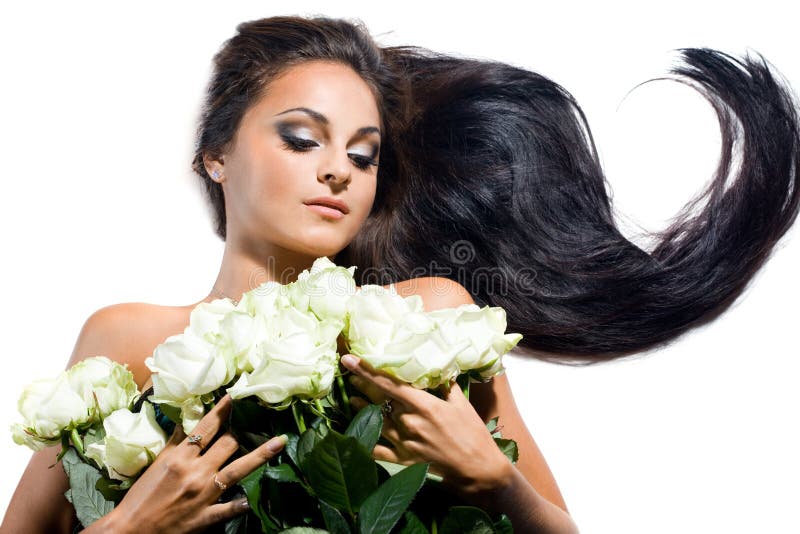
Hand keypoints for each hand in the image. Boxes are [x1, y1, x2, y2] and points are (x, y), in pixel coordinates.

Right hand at [89, 395, 286, 533]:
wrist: (130, 530)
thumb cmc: (141, 496)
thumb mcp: (157, 463)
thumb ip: (175, 442)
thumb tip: (187, 419)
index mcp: (180, 457)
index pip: (206, 427)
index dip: (223, 410)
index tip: (235, 397)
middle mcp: (195, 472)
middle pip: (228, 444)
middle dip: (238, 432)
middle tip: (251, 422)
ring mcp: (204, 494)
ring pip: (238, 469)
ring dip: (260, 455)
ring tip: (280, 442)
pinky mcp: (207, 517)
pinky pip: (231, 508)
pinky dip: (240, 503)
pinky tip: (251, 499)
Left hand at [340, 354, 511, 497]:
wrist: (478, 469)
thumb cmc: (472, 434)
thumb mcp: (462, 404)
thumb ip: (446, 385)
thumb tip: (438, 369)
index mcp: (423, 405)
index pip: (389, 384)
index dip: (367, 371)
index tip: (349, 360)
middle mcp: (409, 422)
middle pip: (380, 401)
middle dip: (365, 389)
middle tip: (353, 379)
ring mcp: (404, 442)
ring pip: (376, 422)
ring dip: (363, 411)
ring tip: (354, 401)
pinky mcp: (404, 460)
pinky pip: (379, 451)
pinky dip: (367, 443)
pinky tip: (358, 436)